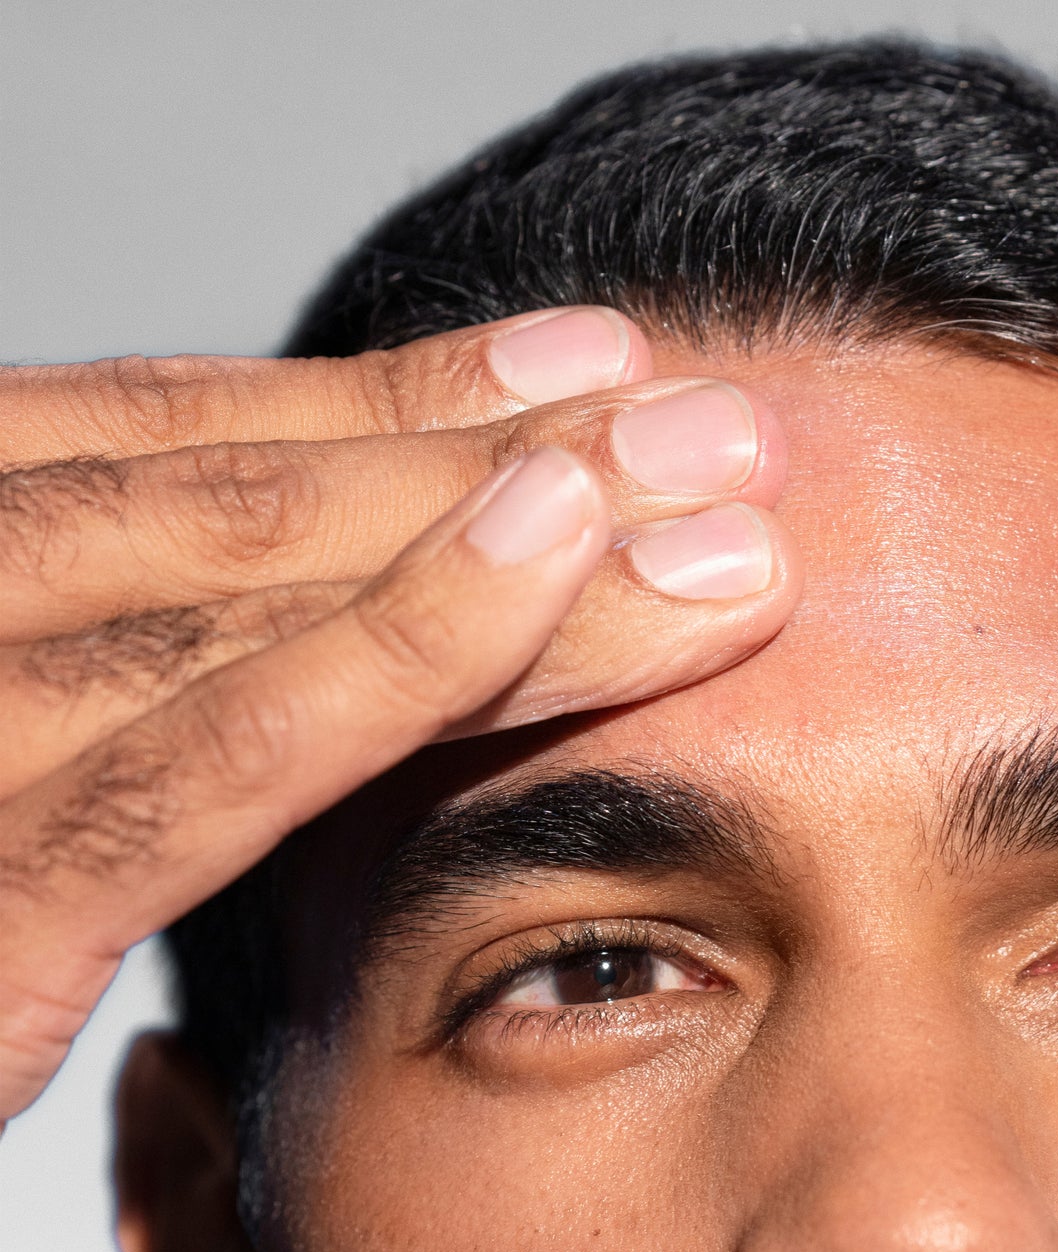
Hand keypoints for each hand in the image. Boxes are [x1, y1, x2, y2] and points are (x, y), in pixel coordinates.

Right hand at [0, 307, 798, 1126]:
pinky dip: (386, 652)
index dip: (391, 407)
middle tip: (727, 427)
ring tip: (716, 492)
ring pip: (242, 592)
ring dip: (505, 534)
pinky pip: (203, 757)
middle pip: (236, 500)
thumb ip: (104, 715)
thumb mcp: (8, 806)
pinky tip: (549, 570)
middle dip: (496, 454)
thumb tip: (303, 640)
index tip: (591, 379)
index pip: (166, 453)